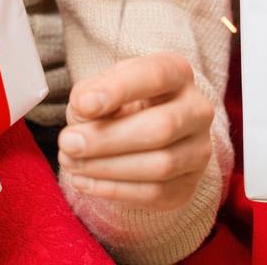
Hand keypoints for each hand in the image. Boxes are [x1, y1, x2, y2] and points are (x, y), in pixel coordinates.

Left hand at [58, 51, 213, 210]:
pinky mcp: (188, 185)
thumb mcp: (106, 84)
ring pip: (160, 165)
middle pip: (162, 128)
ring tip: (72, 162)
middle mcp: (197, 109)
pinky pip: (155, 193)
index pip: (154, 75)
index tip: (82, 104)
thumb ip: (91, 92)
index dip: (118, 90)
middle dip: (108, 139)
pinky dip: (114, 190)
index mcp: (177, 72)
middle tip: (68, 143)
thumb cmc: (124, 100)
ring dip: (108, 168)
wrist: (149, 130)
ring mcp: (198, 150)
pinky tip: (85, 181)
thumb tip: (83, 109)